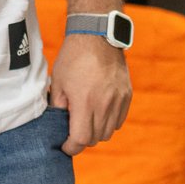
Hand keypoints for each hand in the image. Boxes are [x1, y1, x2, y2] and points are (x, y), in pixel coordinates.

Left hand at [49, 35, 131, 154]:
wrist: (97, 36)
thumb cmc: (73, 58)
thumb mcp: (58, 83)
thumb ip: (58, 107)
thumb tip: (58, 126)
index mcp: (85, 102)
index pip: (81, 139)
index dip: (71, 147)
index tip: (65, 146)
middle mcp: (104, 104)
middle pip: (95, 138)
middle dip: (82, 140)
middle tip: (73, 131)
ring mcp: (118, 100)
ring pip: (109, 132)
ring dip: (96, 132)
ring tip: (87, 120)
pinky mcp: (126, 95)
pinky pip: (119, 120)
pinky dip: (109, 122)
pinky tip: (99, 112)